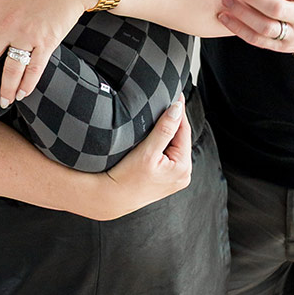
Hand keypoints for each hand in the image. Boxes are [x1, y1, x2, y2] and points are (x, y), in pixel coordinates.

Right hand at [100, 98, 191, 217]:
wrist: (109, 198)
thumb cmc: (125, 178)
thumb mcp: (147, 151)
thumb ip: (165, 129)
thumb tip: (178, 108)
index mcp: (182, 167)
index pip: (184, 131)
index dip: (178, 112)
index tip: (176, 95)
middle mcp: (184, 174)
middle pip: (180, 139)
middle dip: (172, 123)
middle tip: (165, 103)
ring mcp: (176, 178)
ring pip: (174, 146)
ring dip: (167, 133)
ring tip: (157, 119)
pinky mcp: (168, 179)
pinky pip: (168, 155)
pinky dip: (162, 145)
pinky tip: (154, 138)